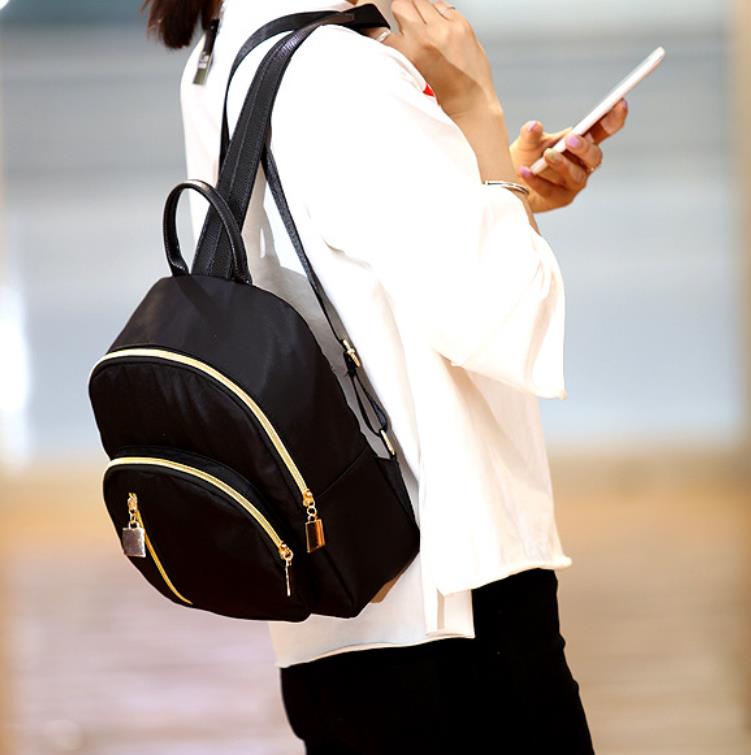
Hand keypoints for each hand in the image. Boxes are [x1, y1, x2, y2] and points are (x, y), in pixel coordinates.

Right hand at [373, 0, 501, 117]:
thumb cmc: (443, 101)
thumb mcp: (412, 80)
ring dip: (419, 14)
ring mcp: (446, 28)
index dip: (379, 31)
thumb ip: (401, 55)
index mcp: (410, 54)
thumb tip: (389, 37)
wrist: (471, 105)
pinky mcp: (462, 24)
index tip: (381, 33)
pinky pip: (442, 6)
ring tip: (425, 32)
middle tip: (406, 29)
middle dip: (401, 16)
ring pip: (421, 2)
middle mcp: (427, 37)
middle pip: (401, 5)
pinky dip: (438, 15)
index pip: (381, 31)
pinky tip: (440, 31)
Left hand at [510, 99, 628, 212]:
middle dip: (585, 147)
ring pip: (576, 175)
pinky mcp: (560, 199)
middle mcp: (583, 163)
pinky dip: (537, 181)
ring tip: (547, 155)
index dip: (614, 118)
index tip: (620, 103)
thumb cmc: (525, 158)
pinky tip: (524, 172)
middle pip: (594, 156)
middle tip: (571, 139)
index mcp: (581, 142)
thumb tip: (533, 126)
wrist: (509, 184)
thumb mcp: (526, 143)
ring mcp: (573, 183)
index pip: (603, 130)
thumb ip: (530, 134)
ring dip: (562, 164)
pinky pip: (551, 190)